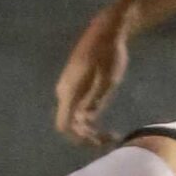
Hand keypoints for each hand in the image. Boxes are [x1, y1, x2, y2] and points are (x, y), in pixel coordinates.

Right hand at [54, 8, 131, 147]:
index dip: (78, 138)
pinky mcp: (76, 86)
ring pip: (74, 118)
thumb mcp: (108, 80)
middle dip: (87, 136)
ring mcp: (69, 89)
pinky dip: (90, 120)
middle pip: (69, 123)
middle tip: (110, 140)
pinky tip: (105, 124)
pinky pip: (78, 109)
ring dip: (89, 130)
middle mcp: (64, 92)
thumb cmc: (109, 54)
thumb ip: (95, 100)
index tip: (97, 143)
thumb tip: (85, 118)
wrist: (106, 32)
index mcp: (69, 91)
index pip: (64, 124)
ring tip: (111, 136)